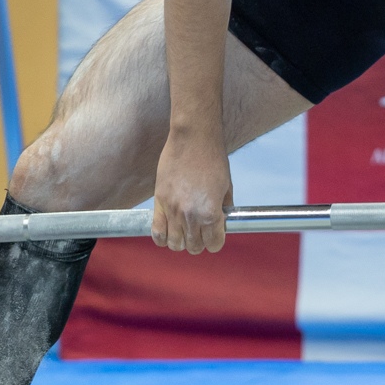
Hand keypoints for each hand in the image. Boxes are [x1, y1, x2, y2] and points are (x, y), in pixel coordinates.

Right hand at [151, 133, 232, 254]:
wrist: (193, 138)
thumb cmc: (213, 159)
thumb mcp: (227, 186)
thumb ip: (223, 209)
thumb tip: (220, 224)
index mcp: (210, 212)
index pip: (213, 244)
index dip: (217, 241)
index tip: (216, 234)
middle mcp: (190, 215)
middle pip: (194, 247)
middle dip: (200, 242)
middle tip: (202, 231)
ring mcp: (172, 210)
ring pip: (175, 244)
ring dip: (182, 241)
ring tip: (186, 230)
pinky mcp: (159, 201)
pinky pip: (157, 232)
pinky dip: (162, 238)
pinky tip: (169, 232)